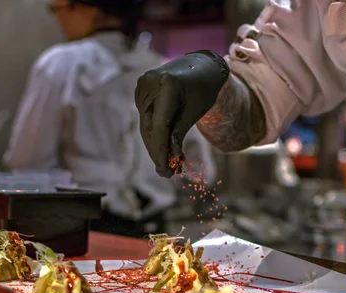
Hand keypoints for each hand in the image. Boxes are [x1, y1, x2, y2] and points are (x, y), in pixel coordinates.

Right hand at [135, 50, 228, 176]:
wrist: (201, 65)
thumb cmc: (204, 88)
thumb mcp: (196, 111)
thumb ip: (180, 131)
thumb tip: (170, 157)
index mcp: (168, 84)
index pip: (159, 125)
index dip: (160, 150)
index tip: (165, 170)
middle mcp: (150, 83)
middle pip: (150, 127)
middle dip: (158, 152)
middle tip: (168, 174)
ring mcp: (143, 85)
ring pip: (146, 126)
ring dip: (156, 147)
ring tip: (169, 167)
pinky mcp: (141, 91)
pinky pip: (146, 118)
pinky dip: (155, 135)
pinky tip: (165, 150)